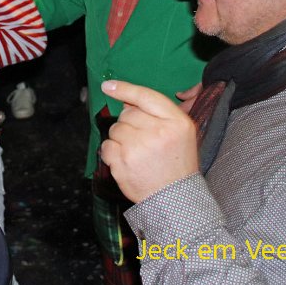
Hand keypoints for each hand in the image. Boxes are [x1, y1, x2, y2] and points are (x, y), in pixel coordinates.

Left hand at [99, 80, 198, 202]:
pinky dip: (112, 153)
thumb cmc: (177, 162)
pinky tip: (127, 161)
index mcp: (177, 122)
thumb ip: (156, 112)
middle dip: (130, 124)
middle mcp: (159, 132)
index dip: (125, 89)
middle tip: (143, 141)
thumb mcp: (179, 132)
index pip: (146, 96)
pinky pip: (106, 146)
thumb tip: (125, 101)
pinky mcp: (123, 163)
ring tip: (137, 153)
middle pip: (127, 114)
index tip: (108, 85)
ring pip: (115, 129)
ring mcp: (139, 148)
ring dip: (121, 139)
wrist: (175, 198)